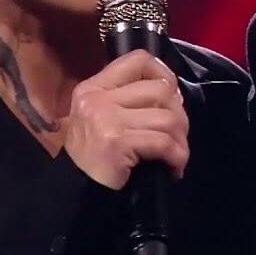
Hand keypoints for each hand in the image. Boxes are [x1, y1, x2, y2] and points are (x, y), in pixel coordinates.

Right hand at [64, 49, 188, 189]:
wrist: (75, 194)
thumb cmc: (95, 157)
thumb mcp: (104, 118)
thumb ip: (130, 99)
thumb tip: (173, 93)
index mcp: (94, 87)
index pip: (138, 60)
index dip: (163, 72)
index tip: (173, 95)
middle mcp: (98, 98)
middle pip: (161, 90)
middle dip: (179, 114)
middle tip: (177, 135)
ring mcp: (106, 119)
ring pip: (167, 118)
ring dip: (180, 139)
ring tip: (176, 154)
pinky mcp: (117, 142)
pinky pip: (163, 142)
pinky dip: (176, 156)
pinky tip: (174, 167)